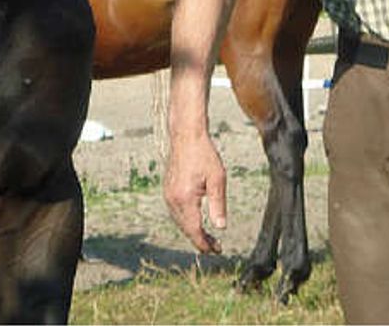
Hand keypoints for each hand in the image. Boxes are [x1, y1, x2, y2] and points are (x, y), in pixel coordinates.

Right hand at [163, 130, 227, 253]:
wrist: (186, 137)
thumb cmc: (205, 155)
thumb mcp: (218, 179)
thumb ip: (218, 205)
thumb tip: (221, 227)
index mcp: (185, 199)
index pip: (194, 230)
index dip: (204, 243)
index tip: (216, 251)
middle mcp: (172, 200)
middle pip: (186, 229)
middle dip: (200, 240)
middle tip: (216, 247)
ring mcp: (167, 196)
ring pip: (180, 222)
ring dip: (193, 231)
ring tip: (209, 238)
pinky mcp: (167, 191)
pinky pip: (176, 213)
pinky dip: (186, 221)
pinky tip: (197, 222)